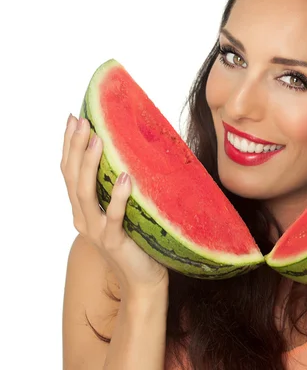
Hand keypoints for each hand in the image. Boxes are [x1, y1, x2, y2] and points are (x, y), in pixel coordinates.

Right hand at [61, 114, 167, 297]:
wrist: (143, 279)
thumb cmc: (137, 242)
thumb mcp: (122, 211)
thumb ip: (115, 191)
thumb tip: (127, 156)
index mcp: (82, 210)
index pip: (69, 172)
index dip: (69, 145)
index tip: (74, 118)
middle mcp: (83, 219)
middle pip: (72, 178)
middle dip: (76, 147)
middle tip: (83, 121)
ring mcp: (96, 231)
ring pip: (85, 193)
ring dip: (90, 164)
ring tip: (99, 140)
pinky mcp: (114, 241)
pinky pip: (113, 216)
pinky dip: (118, 197)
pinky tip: (124, 178)